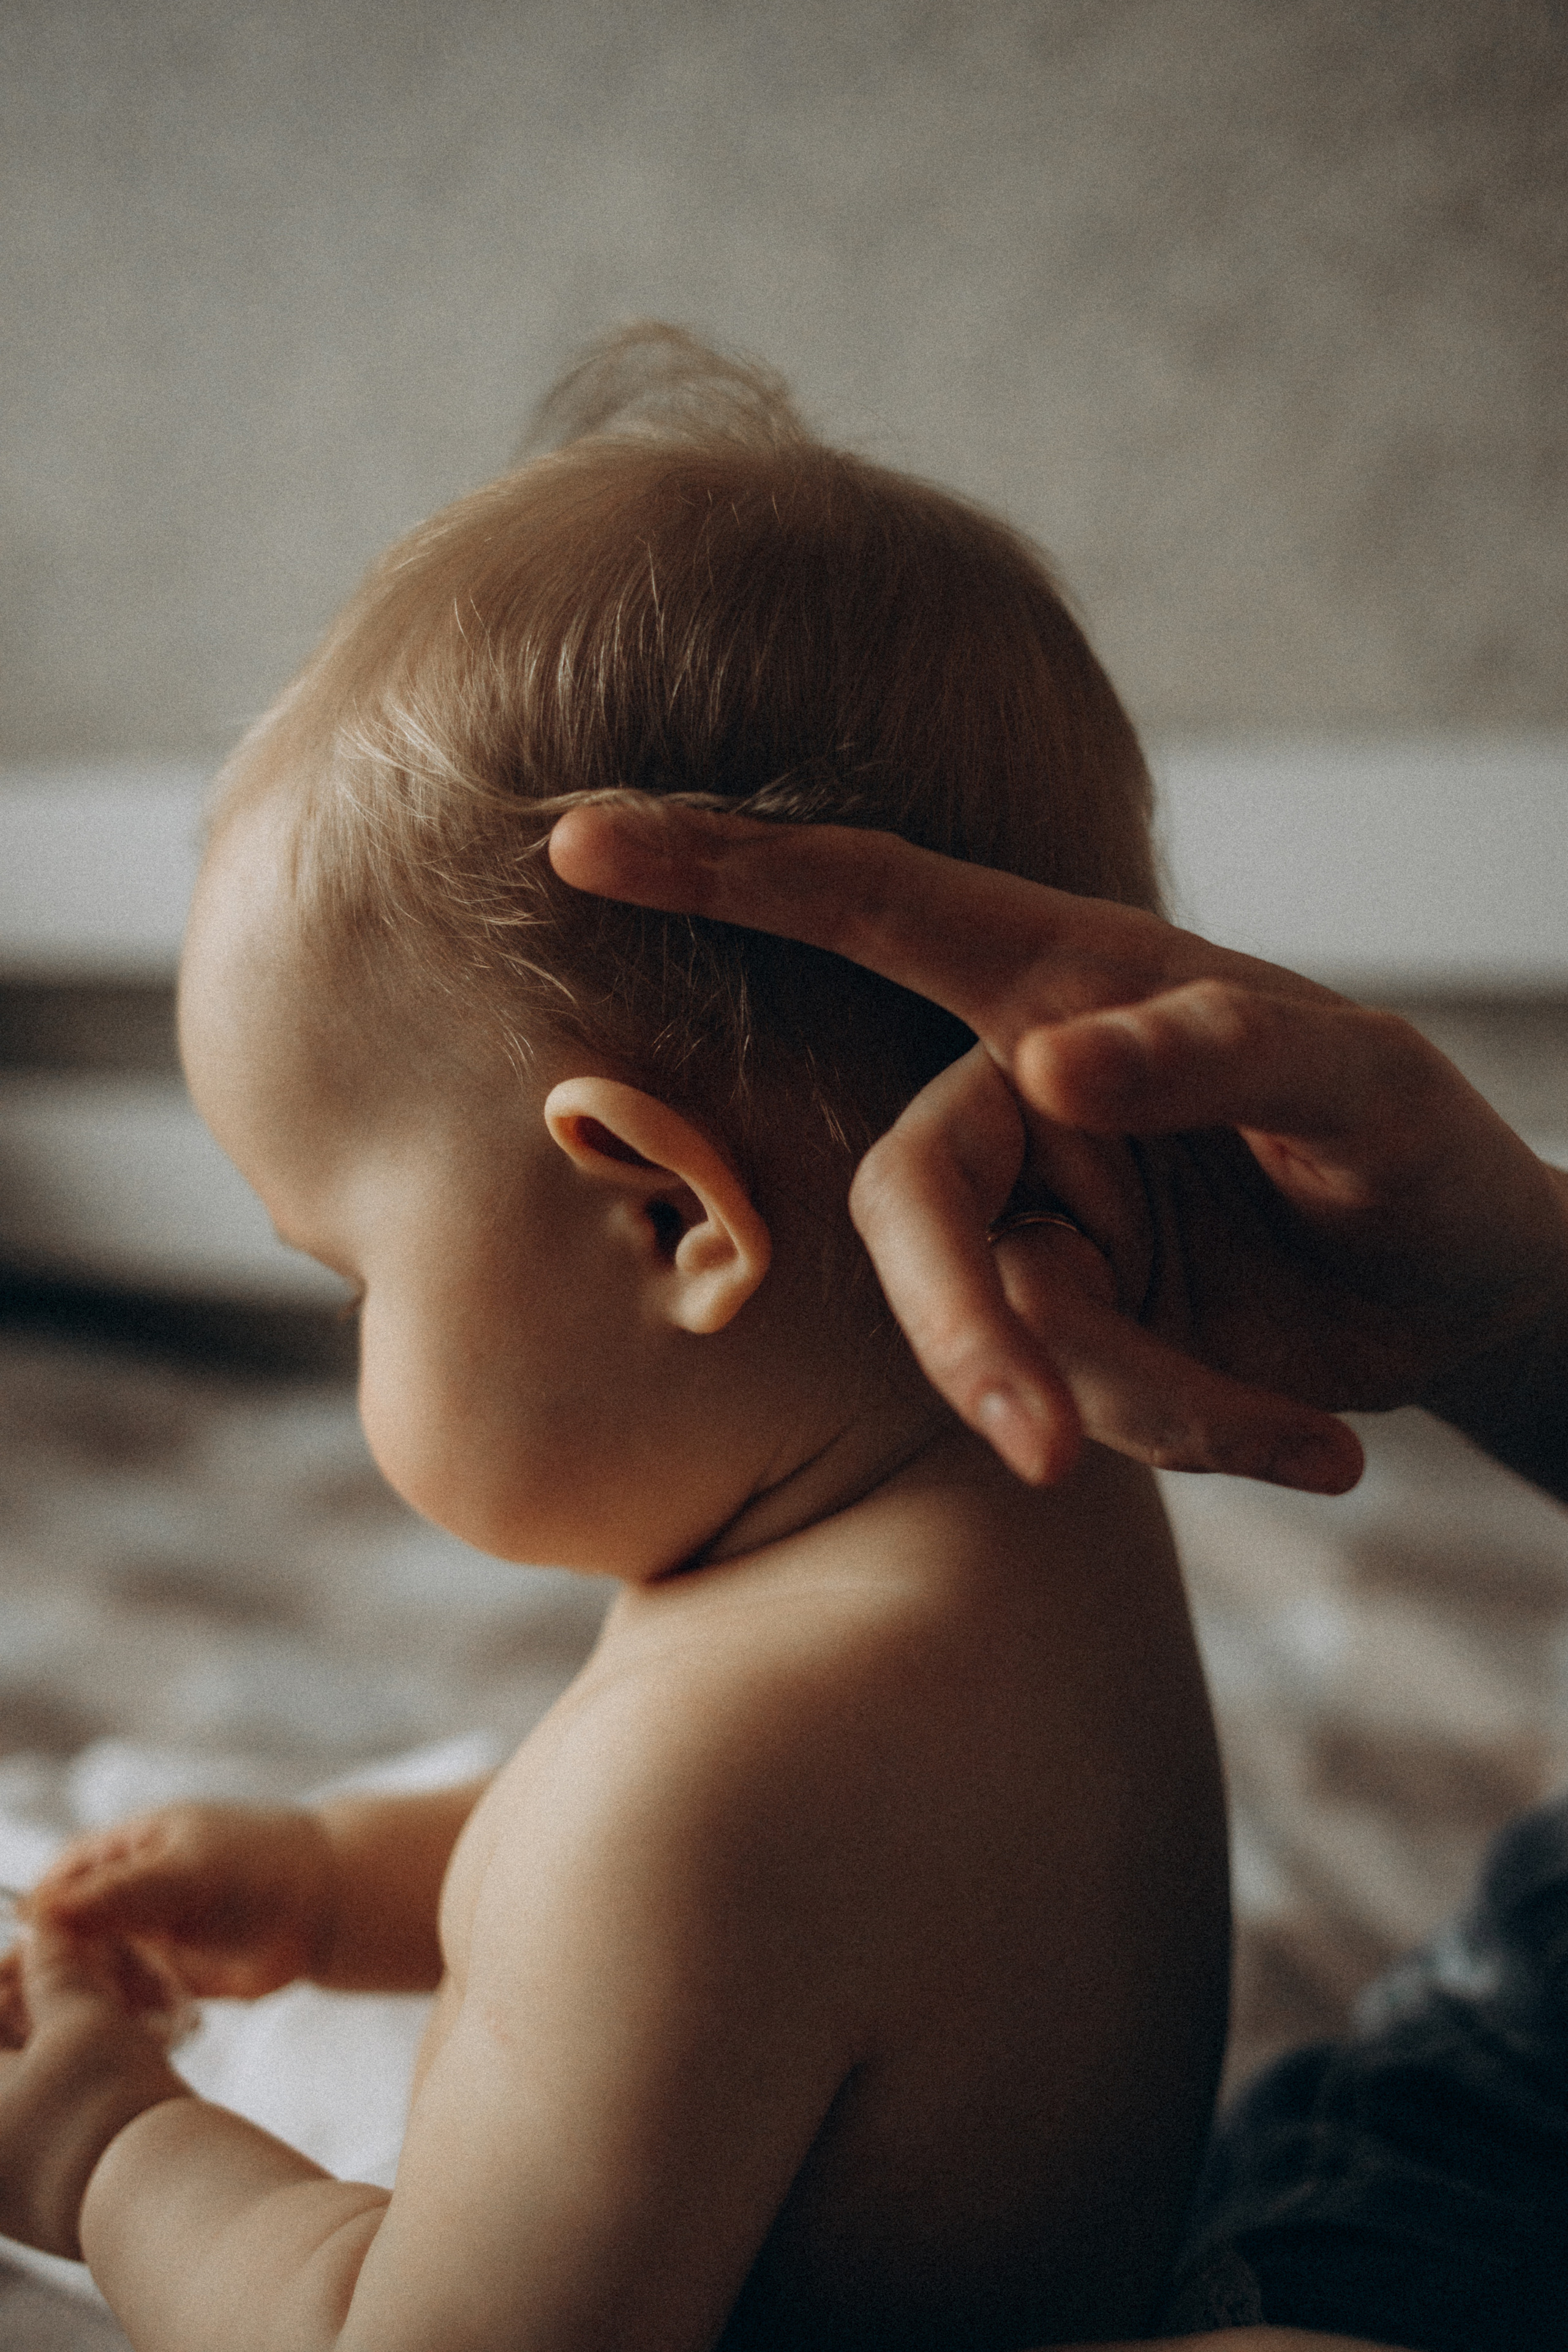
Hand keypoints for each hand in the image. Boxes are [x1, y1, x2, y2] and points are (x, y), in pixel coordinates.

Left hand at [0, 1924, 190, 2256]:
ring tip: (110, 2008)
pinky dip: (68, 2079)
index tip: (48, 1947)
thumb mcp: (80, 2018)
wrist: (160, 2201)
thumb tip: (47, 1921)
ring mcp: (1, 2175)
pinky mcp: (33, 2193)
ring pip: (20, 2081)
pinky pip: (40, 2116)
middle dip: (38, 2004)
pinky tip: (116, 2052)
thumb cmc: (108, 2108)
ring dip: (58, 2038)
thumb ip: (54, 1965)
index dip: (9, 1972)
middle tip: (86, 1975)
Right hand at [25, 1803, 335, 1999]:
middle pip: (63, 1937)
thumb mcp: (185, 1873)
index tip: (30, 1961)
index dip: (38, 1919)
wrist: (325, 1905)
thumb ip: (118, 1893)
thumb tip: (38, 1910)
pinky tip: (128, 2036)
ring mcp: (146, 1941)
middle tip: (51, 2010)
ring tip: (92, 2026)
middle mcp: (126, 1899)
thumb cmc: (258, 1866)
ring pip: (90, 1977)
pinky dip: (121, 2023)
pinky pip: (128, 2008)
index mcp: (122, 1853)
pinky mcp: (167, 1984)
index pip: (55, 1885)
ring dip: (85, 2002)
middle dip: (52, 1972)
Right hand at [550, 802, 1567, 1496]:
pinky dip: (1200, 1441)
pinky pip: (1078, 1403)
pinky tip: (1318, 1445)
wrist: (1465, 1296)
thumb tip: (1049, 1065)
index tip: (579, 837)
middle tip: (1046, 1450)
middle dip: (971, 1331)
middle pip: (914, 1206)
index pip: (872, 904)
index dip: (725, 867)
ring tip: (1314, 1432)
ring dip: (1152, 1404)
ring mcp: (1043, 1221)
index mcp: (1068, 983)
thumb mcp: (1359, 1089)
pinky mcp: (1072, 1331)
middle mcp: (1027, 1097)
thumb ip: (1217, 1055)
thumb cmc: (1419, 1154)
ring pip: (1005, 1334)